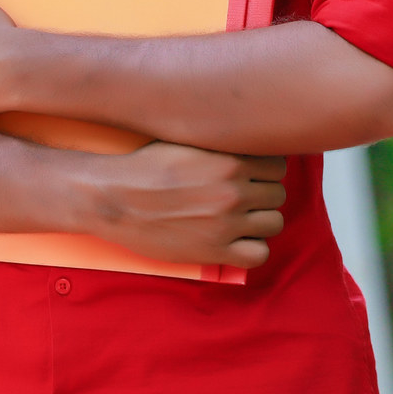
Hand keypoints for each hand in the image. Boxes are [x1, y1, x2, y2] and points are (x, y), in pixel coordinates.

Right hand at [66, 141, 286, 269]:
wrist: (114, 198)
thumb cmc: (145, 167)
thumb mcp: (186, 141)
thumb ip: (222, 144)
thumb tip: (249, 139)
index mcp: (229, 160)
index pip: (278, 165)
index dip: (265, 170)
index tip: (251, 175)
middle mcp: (233, 191)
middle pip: (277, 194)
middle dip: (262, 195)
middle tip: (240, 197)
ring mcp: (226, 223)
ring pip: (274, 223)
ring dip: (259, 222)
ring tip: (238, 219)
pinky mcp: (216, 251)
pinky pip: (259, 254)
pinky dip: (252, 249)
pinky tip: (235, 241)